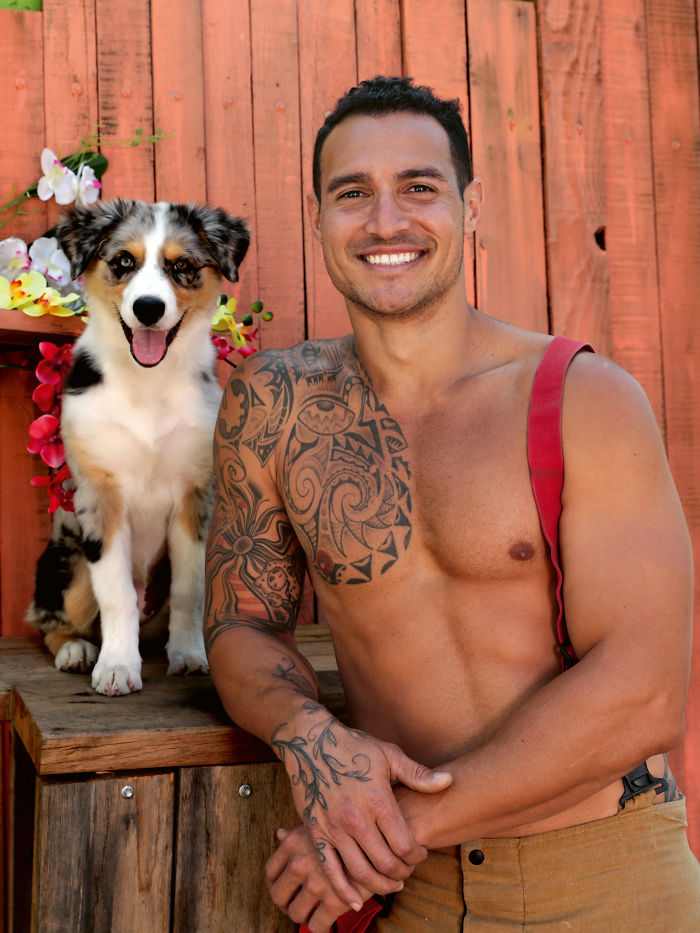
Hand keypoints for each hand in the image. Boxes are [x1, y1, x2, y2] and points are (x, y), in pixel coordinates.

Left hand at [266, 826, 374, 932]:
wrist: (380, 833)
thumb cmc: (347, 825)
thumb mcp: (319, 821)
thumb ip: (297, 832)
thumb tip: (279, 833)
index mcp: (293, 843)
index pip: (270, 871)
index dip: (275, 883)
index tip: (284, 888)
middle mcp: (300, 862)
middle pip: (278, 895)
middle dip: (286, 904)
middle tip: (295, 904)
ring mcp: (316, 883)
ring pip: (296, 913)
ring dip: (302, 916)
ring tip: (311, 913)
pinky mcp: (335, 900)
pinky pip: (317, 925)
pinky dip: (319, 928)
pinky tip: (326, 923)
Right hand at [271, 703, 451, 904]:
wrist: (310, 742)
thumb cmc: (353, 747)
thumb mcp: (388, 754)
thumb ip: (418, 774)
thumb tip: (448, 781)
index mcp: (377, 800)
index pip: (404, 844)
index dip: (417, 855)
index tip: (421, 853)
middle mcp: (355, 818)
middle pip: (385, 862)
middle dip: (402, 872)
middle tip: (408, 871)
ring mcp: (333, 828)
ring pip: (360, 871)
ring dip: (380, 885)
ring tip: (391, 884)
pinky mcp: (315, 832)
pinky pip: (329, 869)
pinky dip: (342, 890)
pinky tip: (355, 900)